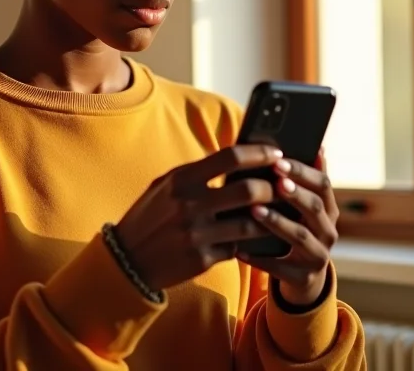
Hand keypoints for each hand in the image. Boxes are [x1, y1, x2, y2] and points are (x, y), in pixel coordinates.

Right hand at [115, 145, 281, 291]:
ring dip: (270, 218)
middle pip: (247, 190)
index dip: (258, 154)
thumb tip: (236, 160)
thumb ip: (197, 173)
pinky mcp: (202, 259)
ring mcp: (197, 234)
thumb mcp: (166, 185)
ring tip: (280, 212)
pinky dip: (249, 242)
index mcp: (182, 179)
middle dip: (272, 187)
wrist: (128, 259)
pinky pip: (238, 247)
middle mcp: (189, 204)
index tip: (276, 154)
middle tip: (285, 186)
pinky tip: (257, 237)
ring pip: (250, 224)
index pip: (230, 157)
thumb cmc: (151, 215)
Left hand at [238, 149, 338, 305]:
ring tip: (254, 210)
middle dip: (294, 193)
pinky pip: (280, 268)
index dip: (302, 171)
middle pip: (315, 207)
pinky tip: (239, 248)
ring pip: (300, 237)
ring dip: (277, 222)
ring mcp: (318, 257)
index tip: (278, 160)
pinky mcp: (303, 279)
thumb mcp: (300, 203)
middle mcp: (328, 231)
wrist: (301, 276)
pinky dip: (259, 259)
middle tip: (274, 181)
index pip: (323, 183)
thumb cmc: (294, 225)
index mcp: (328, 208)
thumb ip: (301, 178)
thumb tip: (314, 145)